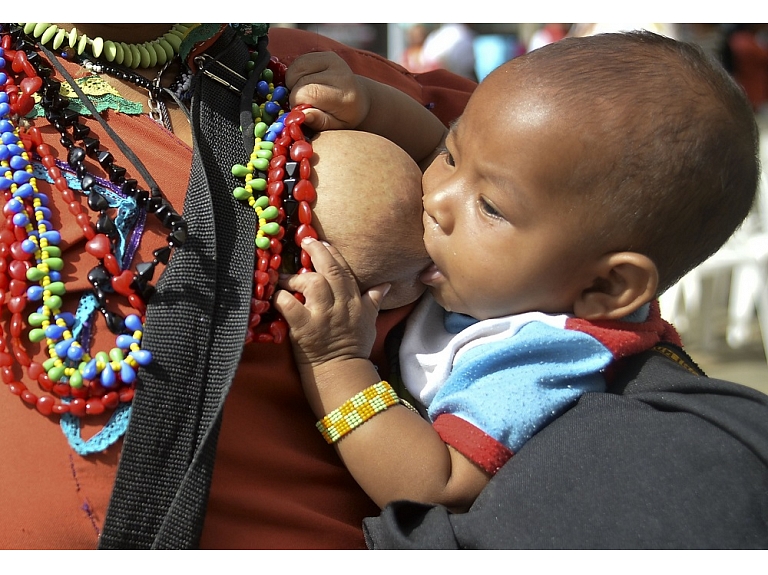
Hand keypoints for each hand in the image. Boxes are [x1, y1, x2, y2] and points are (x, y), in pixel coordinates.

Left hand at [273, 238, 389, 368]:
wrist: (343, 373)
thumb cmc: (355, 347)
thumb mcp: (370, 321)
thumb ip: (374, 299)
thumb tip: (385, 285)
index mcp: (355, 301)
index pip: (344, 270)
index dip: (332, 254)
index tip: (323, 243)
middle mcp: (340, 305)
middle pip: (330, 271)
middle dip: (317, 252)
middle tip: (306, 242)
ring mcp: (322, 316)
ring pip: (312, 284)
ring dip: (296, 277)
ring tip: (284, 276)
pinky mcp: (305, 328)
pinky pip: (290, 306)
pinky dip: (281, 298)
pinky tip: (275, 295)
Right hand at [285, 52, 370, 130]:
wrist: (359, 99)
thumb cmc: (344, 117)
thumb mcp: (334, 126)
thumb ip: (319, 121)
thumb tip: (302, 114)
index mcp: (344, 95)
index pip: (307, 93)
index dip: (297, 103)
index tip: (302, 110)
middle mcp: (340, 74)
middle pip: (300, 82)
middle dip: (296, 95)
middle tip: (305, 103)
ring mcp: (333, 60)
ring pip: (296, 69)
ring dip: (293, 83)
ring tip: (305, 93)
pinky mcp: (326, 54)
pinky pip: (298, 62)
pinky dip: (295, 74)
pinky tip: (305, 83)